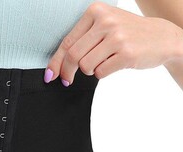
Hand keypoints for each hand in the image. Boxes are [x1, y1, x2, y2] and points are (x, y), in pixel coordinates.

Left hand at [43, 1, 182, 85]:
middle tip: (67, 81)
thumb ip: (81, 40)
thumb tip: (56, 67)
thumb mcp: (104, 26)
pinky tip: (112, 64)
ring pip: (86, 66)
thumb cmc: (126, 34)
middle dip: (67, 72)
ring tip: (101, 63)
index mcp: (96, 11)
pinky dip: (101, 73)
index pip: (67, 42)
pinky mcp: (126, 53)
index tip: (50, 75)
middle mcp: (106, 21)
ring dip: (89, 71)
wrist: (161, 36)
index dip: (55, 62)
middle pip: (73, 56)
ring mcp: (117, 37)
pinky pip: (100, 72)